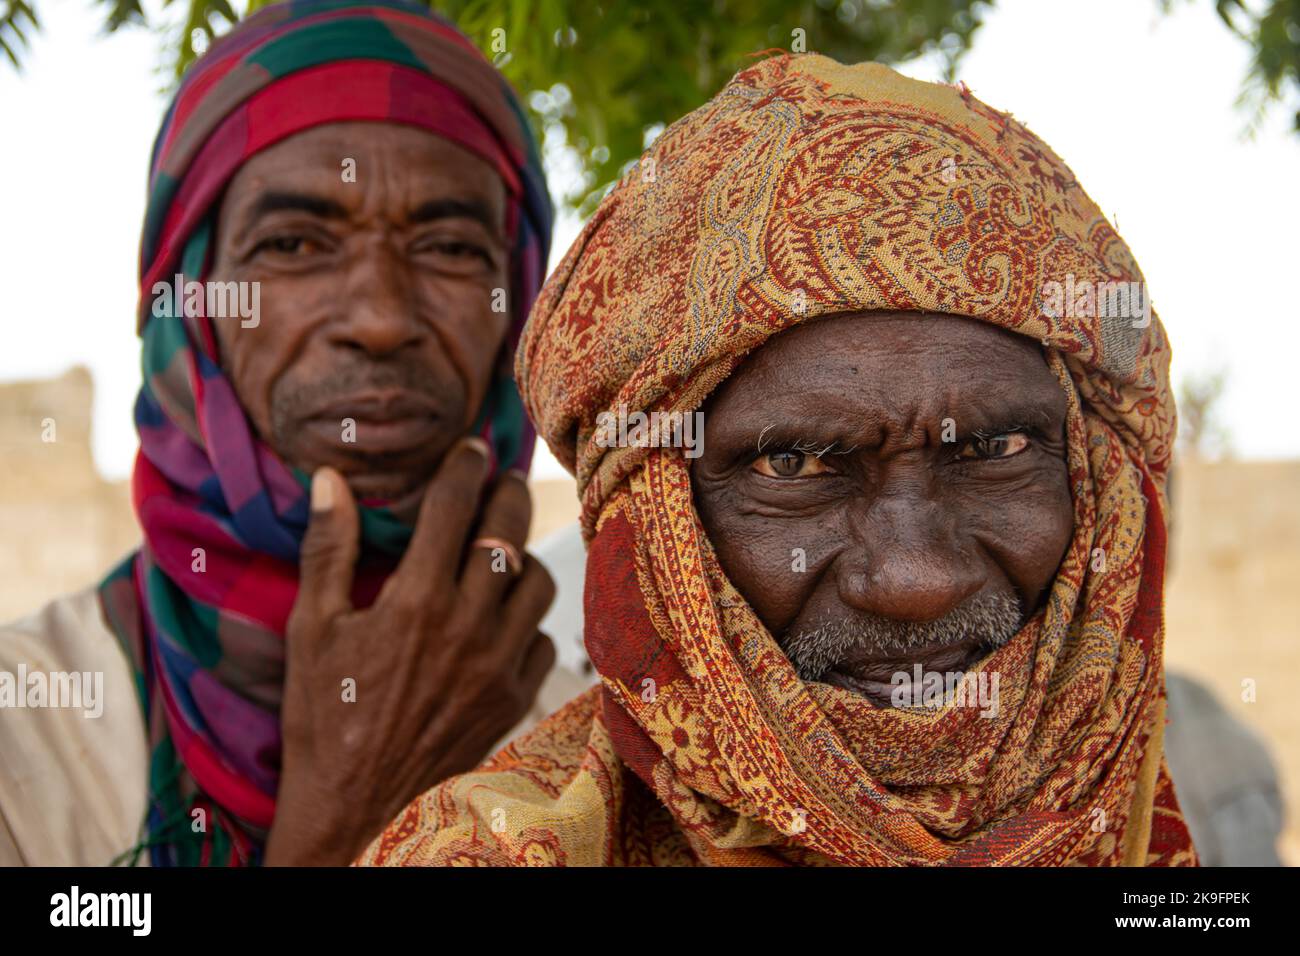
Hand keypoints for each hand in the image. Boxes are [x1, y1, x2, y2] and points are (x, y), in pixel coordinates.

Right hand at [264, 437, 555, 865]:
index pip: (454, 508)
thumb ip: (327, 550)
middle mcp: (467, 626)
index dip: (466, 467)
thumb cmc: (324, 717)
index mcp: (415, 601)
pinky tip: (504, 619)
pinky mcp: (514, 698)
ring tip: (504, 548)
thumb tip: (329, 480)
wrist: (357, 807)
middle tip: (502, 480)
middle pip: (508, 534)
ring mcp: (498, 665)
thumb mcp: (312, 631)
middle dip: (509, 494)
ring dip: (523, 557)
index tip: (473, 446)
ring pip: (537, 584)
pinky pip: (543, 639)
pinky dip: (529, 621)